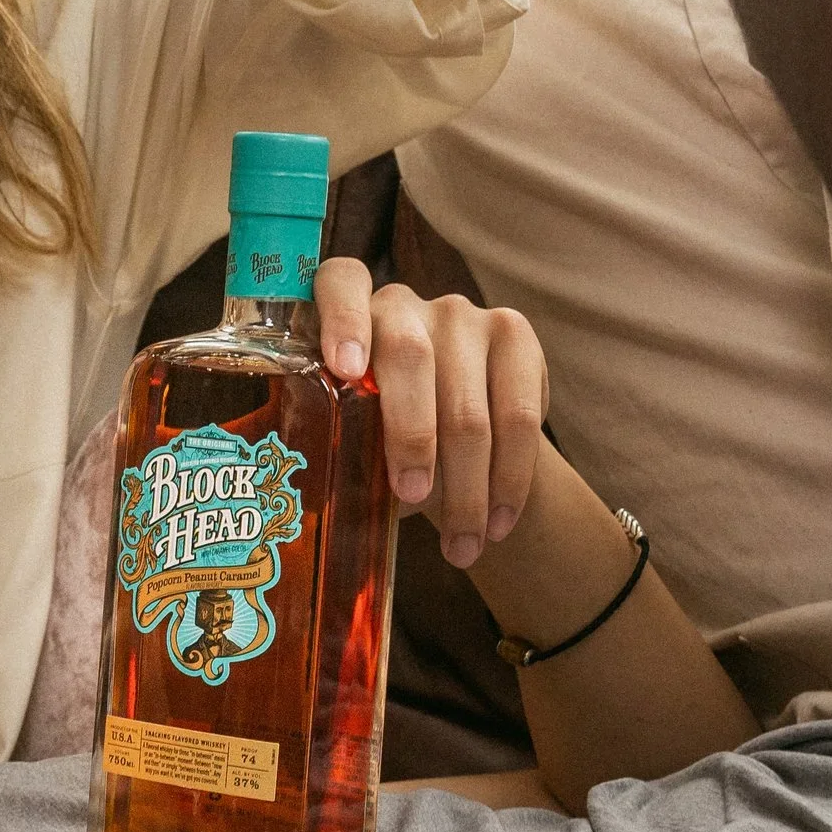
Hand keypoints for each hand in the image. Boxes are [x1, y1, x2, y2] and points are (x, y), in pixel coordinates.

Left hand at [315, 258, 546, 569]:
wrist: (458, 436)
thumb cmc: (380, 437)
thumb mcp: (350, 438)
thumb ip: (334, 448)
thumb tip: (313, 505)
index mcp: (346, 315)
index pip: (340, 285)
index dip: (342, 321)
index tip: (344, 369)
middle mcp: (403, 303)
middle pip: (409, 358)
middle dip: (411, 437)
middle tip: (412, 498)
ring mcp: (463, 315)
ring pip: (468, 405)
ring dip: (468, 487)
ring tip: (462, 546)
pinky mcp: (515, 336)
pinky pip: (518, 415)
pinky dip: (509, 479)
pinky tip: (498, 523)